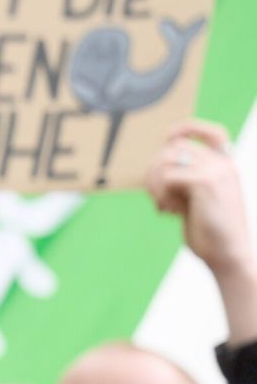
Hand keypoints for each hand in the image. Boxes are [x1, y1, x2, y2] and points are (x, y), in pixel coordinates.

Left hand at [146, 119, 256, 346]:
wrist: (228, 255)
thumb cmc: (210, 231)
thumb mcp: (198, 201)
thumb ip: (186, 181)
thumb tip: (155, 166)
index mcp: (225, 166)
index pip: (210, 132)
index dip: (186, 128)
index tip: (168, 139)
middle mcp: (223, 164)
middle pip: (174, 147)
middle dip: (155, 170)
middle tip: (156, 196)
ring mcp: (216, 171)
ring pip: (167, 159)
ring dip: (155, 183)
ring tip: (162, 204)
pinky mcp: (205, 183)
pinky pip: (167, 177)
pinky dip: (161, 194)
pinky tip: (169, 212)